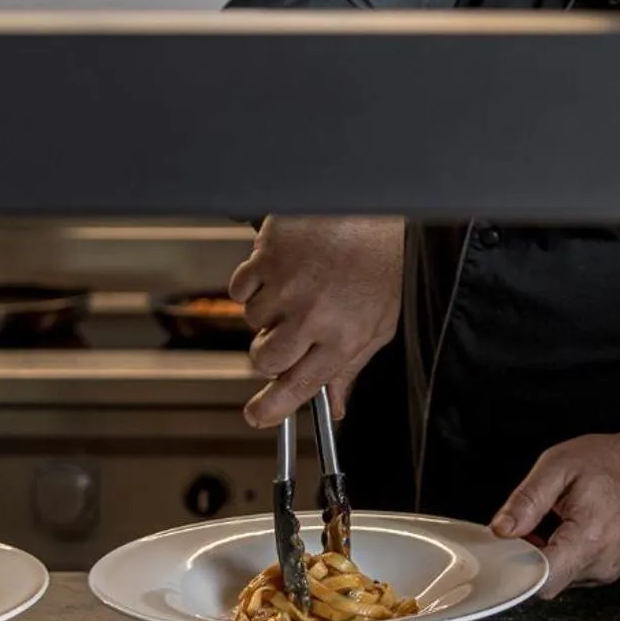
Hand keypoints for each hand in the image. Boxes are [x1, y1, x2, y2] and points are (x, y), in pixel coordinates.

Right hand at [227, 215, 404, 427]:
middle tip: (288, 334)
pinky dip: (254, 283)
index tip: (257, 415)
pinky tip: (282, 270)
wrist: (368, 205)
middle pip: (264, 359)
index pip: (299, 387)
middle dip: (269, 355)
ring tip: (299, 288)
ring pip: (251, 322)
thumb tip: (334, 405)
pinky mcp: (267, 258)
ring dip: (268, 312)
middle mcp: (312, 314)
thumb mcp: (379, 322)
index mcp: (344, 336)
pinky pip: (240, 288)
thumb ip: (351, 366)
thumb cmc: (378, 260)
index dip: (272, 408)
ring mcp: (286, 286)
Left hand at [491, 423, 619, 597]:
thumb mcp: (558, 465)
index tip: (503, 548)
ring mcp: (606, 571)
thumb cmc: (611, 462)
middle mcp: (601, 562)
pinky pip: (570, 573)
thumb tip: (501, 529)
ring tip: (551, 521)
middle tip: (526, 524)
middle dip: (526, 558)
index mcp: (589, 537)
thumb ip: (527, 499)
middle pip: (545, 582)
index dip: (514, 568)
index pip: (541, 580)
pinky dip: (558, 556)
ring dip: (543, 557)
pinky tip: (562, 530)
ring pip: (556, 579)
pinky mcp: (606, 571)